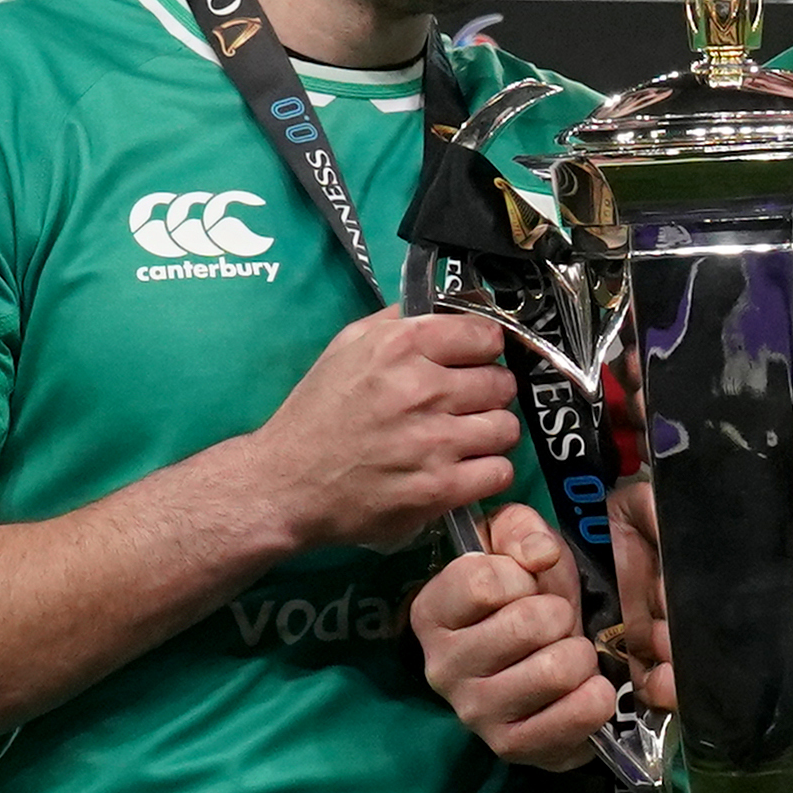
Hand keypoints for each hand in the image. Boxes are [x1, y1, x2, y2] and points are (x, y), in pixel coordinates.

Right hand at [253, 308, 521, 553]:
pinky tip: (464, 470)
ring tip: (465, 438)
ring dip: (490, 433)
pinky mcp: (438, 488)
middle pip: (501, 382)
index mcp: (399, 346)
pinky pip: (499, 472)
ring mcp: (433, 441)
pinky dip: (486, 472)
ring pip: (506, 428)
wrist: (285, 484)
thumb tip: (452, 305)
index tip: (476, 360)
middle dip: (488, 392)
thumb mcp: (348, 346)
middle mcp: (420, 389)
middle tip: (466, 405)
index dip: (484, 349)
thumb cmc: (317, 414)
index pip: (485, 334)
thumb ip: (400, 320)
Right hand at [414, 503, 613, 768]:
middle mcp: (441, 667)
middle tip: (554, 626)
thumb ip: (521, 530)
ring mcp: (475, 712)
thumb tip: (540, 556)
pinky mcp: (512, 747)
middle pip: (527, 624)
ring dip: (580, 655)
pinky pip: (577, 713)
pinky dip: (595, 698)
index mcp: (432, 613)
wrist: (550, 664)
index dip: (521, 577)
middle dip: (559, 616)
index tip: (525, 588)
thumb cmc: (527, 598)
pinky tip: (584, 691)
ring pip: (557, 669)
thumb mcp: (516, 546)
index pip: (483, 582)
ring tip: (569, 656)